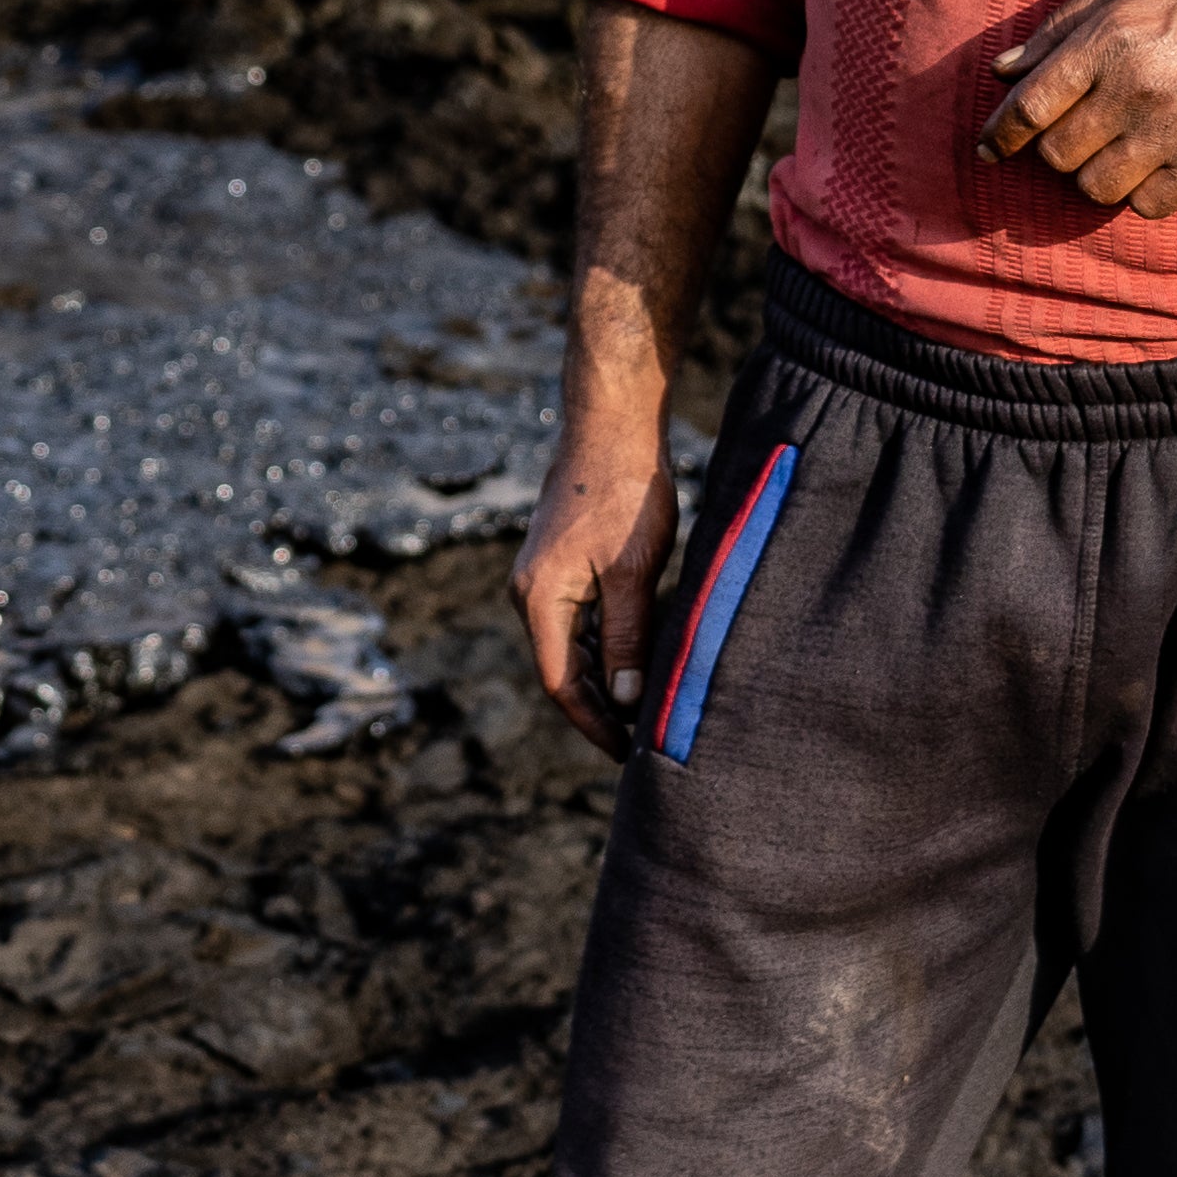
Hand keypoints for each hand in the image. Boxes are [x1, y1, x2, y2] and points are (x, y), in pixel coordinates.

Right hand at [516, 427, 681, 750]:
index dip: (593, 723)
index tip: (625, 752)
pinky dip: (606, 645)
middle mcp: (531, 593)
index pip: (560, 682)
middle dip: (599, 708)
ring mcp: (543, 578)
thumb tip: (624, 699)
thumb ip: (627, 637)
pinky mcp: (562, 564)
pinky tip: (638, 658)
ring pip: (571, 646)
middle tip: (643, 740)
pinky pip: (579, 621)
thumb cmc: (624, 490)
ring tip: (646, 709)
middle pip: (561, 668)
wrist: (612, 424)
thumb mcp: (634, 570)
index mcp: (540, 598)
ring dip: (604, 678)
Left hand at [976, 0, 1176, 219]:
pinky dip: (1144, 193)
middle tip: (1078, 133)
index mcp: (1109, 40)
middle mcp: (1136, 88)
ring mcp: (1175, 130)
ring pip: (1097, 188)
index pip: (1031, 108)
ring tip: (1118, 149)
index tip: (990, 150)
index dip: (1001, 135)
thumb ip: (1062, 28)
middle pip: (1058, 155)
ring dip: (1097, 175)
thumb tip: (1004, 70)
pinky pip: (1149, 205)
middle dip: (1058, 149)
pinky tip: (1158, 164)